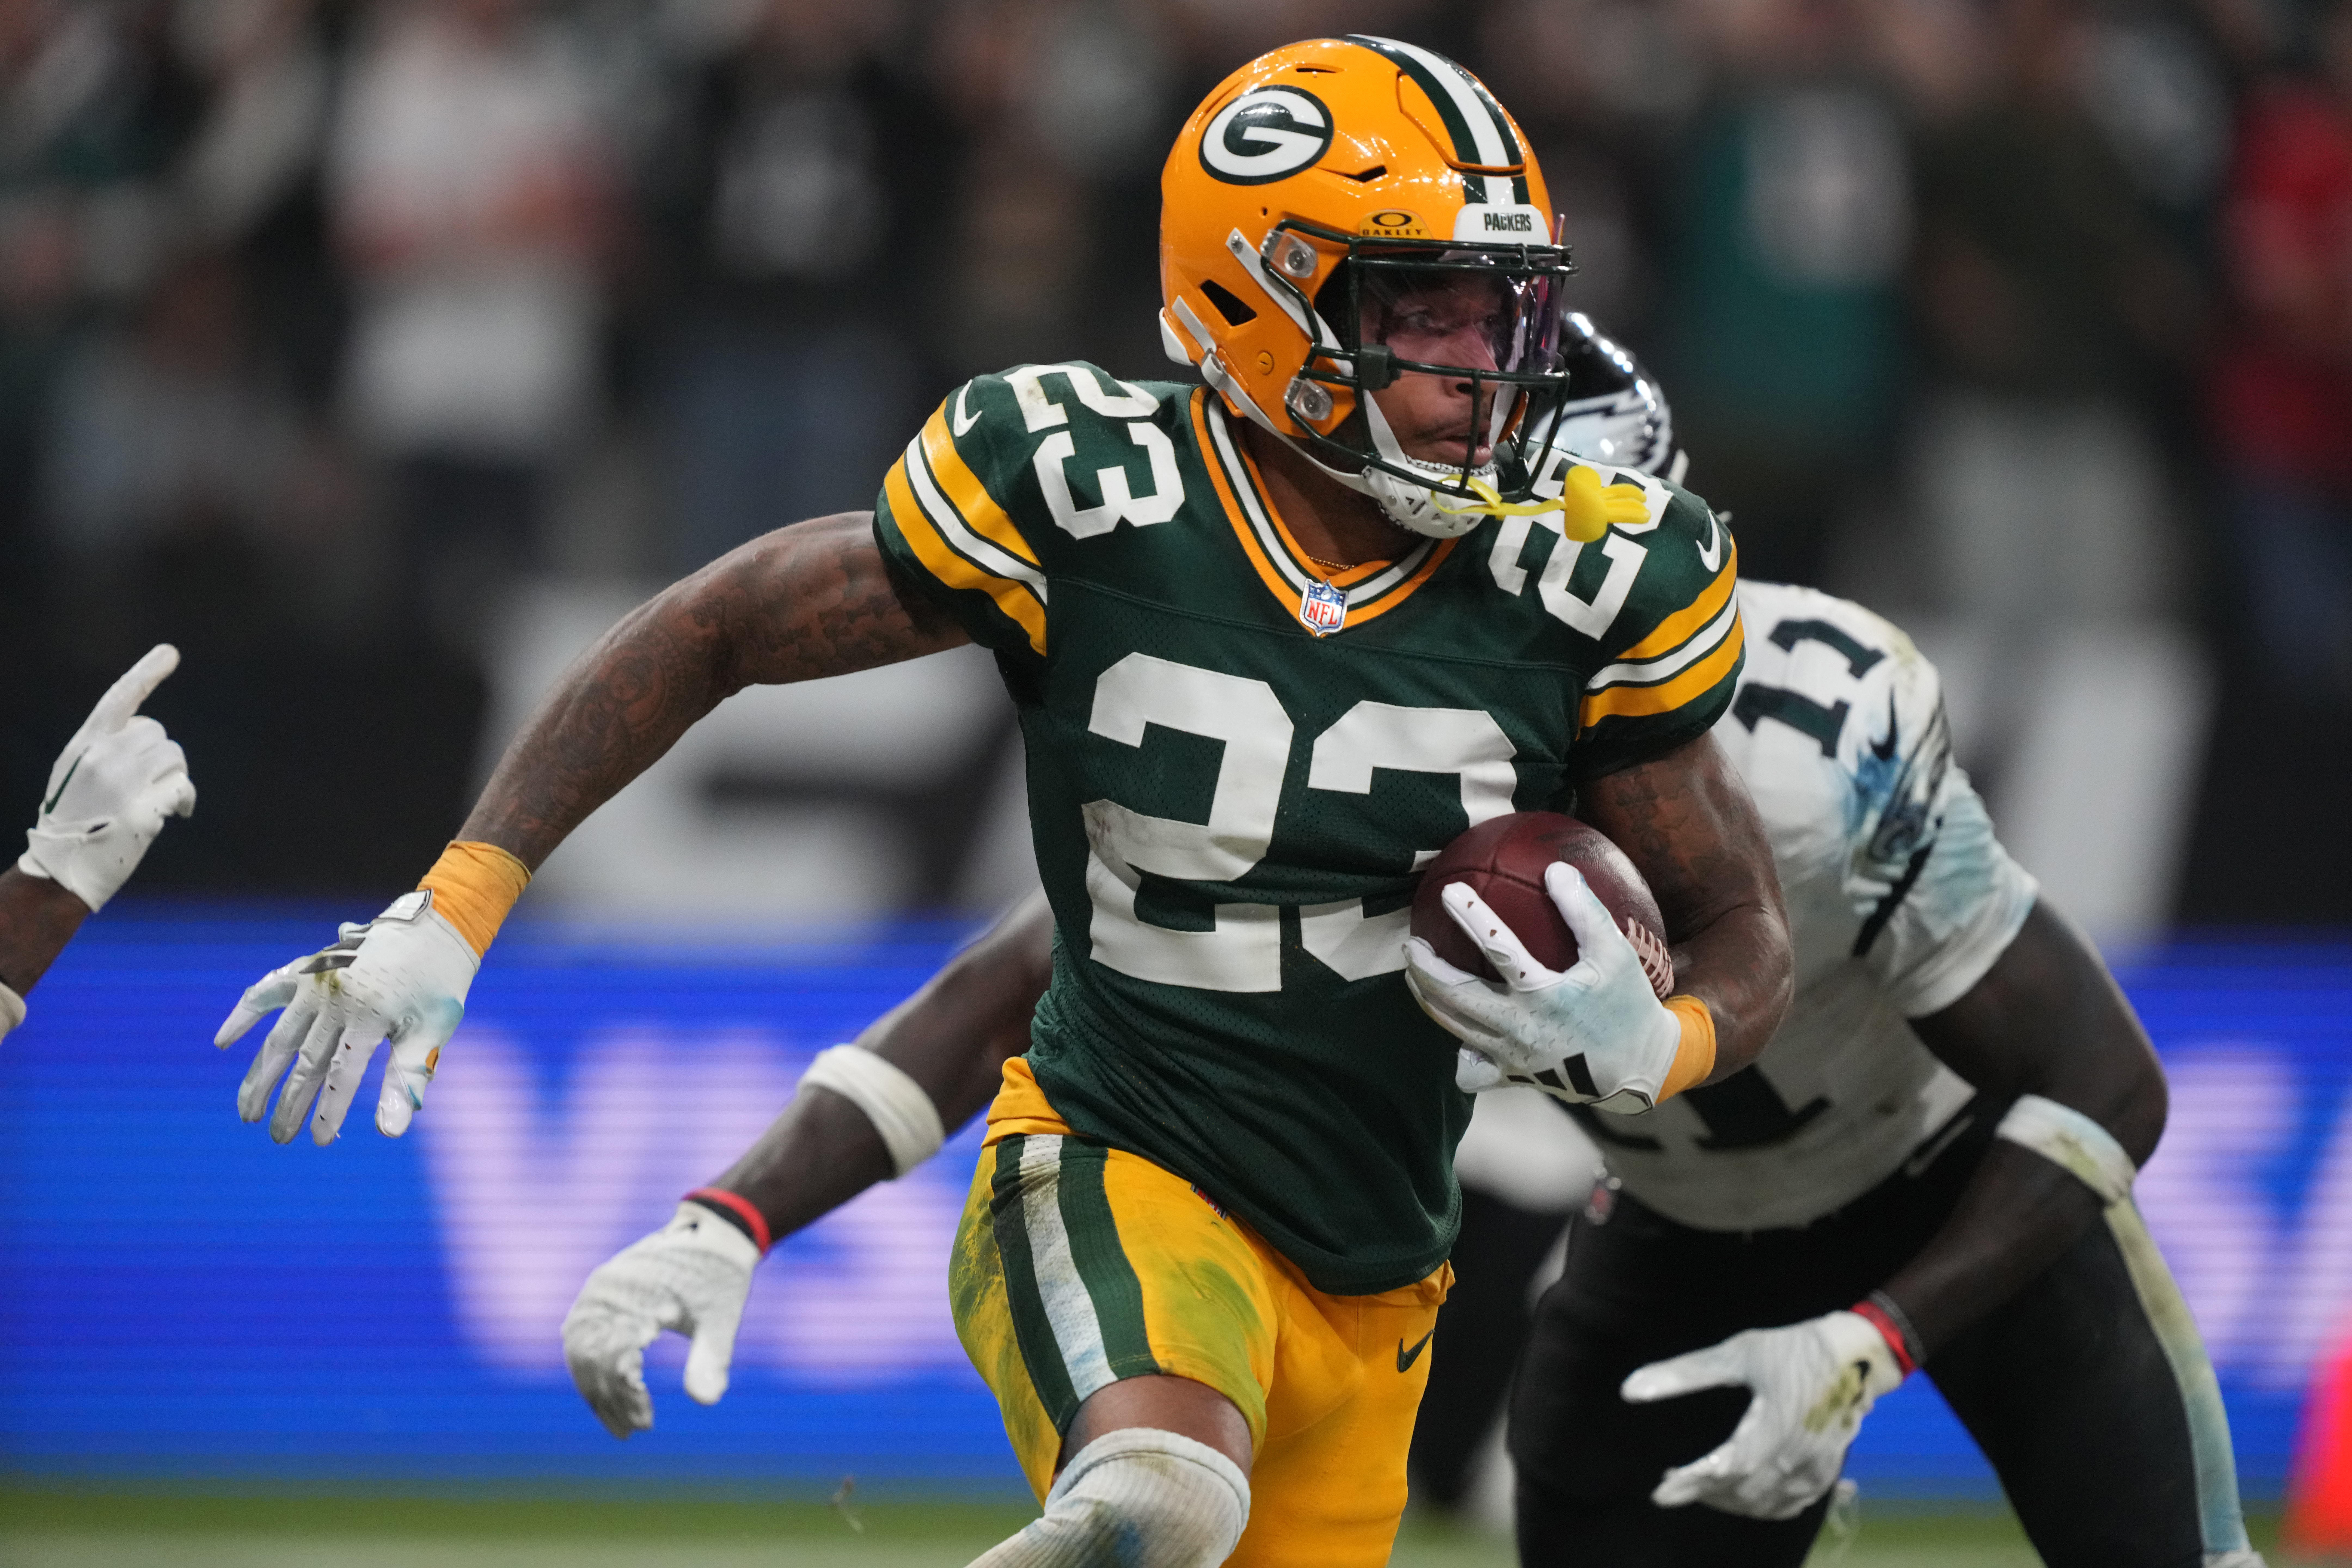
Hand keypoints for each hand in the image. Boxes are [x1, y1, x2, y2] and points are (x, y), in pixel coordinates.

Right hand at [21, 645, 195, 911]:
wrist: (63, 864)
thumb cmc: (76, 817)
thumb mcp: (78, 772)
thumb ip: (107, 747)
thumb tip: (148, 734)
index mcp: (85, 744)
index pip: (119, 698)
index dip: (146, 673)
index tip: (170, 653)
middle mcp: (103, 757)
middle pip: (157, 733)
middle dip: (158, 755)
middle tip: (143, 781)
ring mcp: (123, 783)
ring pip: (174, 756)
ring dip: (172, 775)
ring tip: (151, 798)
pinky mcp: (144, 808)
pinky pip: (182, 787)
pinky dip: (184, 798)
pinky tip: (174, 812)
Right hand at [214, 890, 476, 1144]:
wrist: (435, 928)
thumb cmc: (438, 983)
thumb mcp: (433, 1029)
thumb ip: (407, 1078)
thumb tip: (390, 1132)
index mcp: (369, 1016)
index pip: (342, 1075)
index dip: (330, 1111)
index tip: (319, 1141)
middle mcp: (335, 1000)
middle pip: (306, 1063)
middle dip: (290, 1105)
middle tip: (279, 1138)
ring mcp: (315, 983)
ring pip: (280, 1039)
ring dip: (261, 1077)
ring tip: (247, 1112)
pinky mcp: (306, 968)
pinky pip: (266, 993)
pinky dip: (243, 1015)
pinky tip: (222, 1042)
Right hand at [563, 1203, 760, 1438]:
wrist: (714, 1231)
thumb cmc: (719, 1277)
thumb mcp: (722, 1318)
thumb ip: (712, 1358)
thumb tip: (706, 1403)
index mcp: (635, 1297)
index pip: (616, 1360)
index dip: (626, 1398)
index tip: (647, 1424)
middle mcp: (605, 1292)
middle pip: (591, 1359)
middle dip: (609, 1400)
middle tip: (634, 1432)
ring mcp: (597, 1290)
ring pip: (580, 1351)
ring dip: (596, 1388)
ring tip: (621, 1423)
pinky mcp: (598, 1292)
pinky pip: (582, 1336)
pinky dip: (593, 1367)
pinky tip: (611, 1392)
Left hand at [1404, 863, 1678, 1110]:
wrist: (1640, 1068)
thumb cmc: (1628, 1006)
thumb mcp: (1616, 955)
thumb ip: (1585, 912)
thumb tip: (1557, 870)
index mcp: (1543, 995)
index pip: (1497, 949)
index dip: (1471, 916)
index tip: (1448, 892)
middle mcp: (1520, 1028)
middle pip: (1457, 995)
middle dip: (1426, 968)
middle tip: (1411, 945)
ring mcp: (1512, 1056)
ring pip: (1454, 1027)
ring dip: (1429, 1000)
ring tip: (1417, 977)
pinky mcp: (1512, 1077)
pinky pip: (1471, 1071)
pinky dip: (1460, 1055)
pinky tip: (1459, 1035)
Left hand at [1620, 1310, 1903, 1519]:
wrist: (1859, 1356)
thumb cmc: (1795, 1348)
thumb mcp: (1737, 1353)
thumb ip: (1684, 1374)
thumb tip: (1630, 1390)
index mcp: (1772, 1428)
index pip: (1723, 1470)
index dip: (1690, 1485)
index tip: (1660, 1492)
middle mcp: (1794, 1457)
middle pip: (1741, 1492)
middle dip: (1703, 1493)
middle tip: (1673, 1484)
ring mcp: (1814, 1468)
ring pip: (1764, 1504)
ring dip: (1729, 1502)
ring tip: (1701, 1488)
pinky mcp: (1826, 1470)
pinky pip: (1790, 1504)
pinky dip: (1762, 1507)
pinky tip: (1743, 1496)